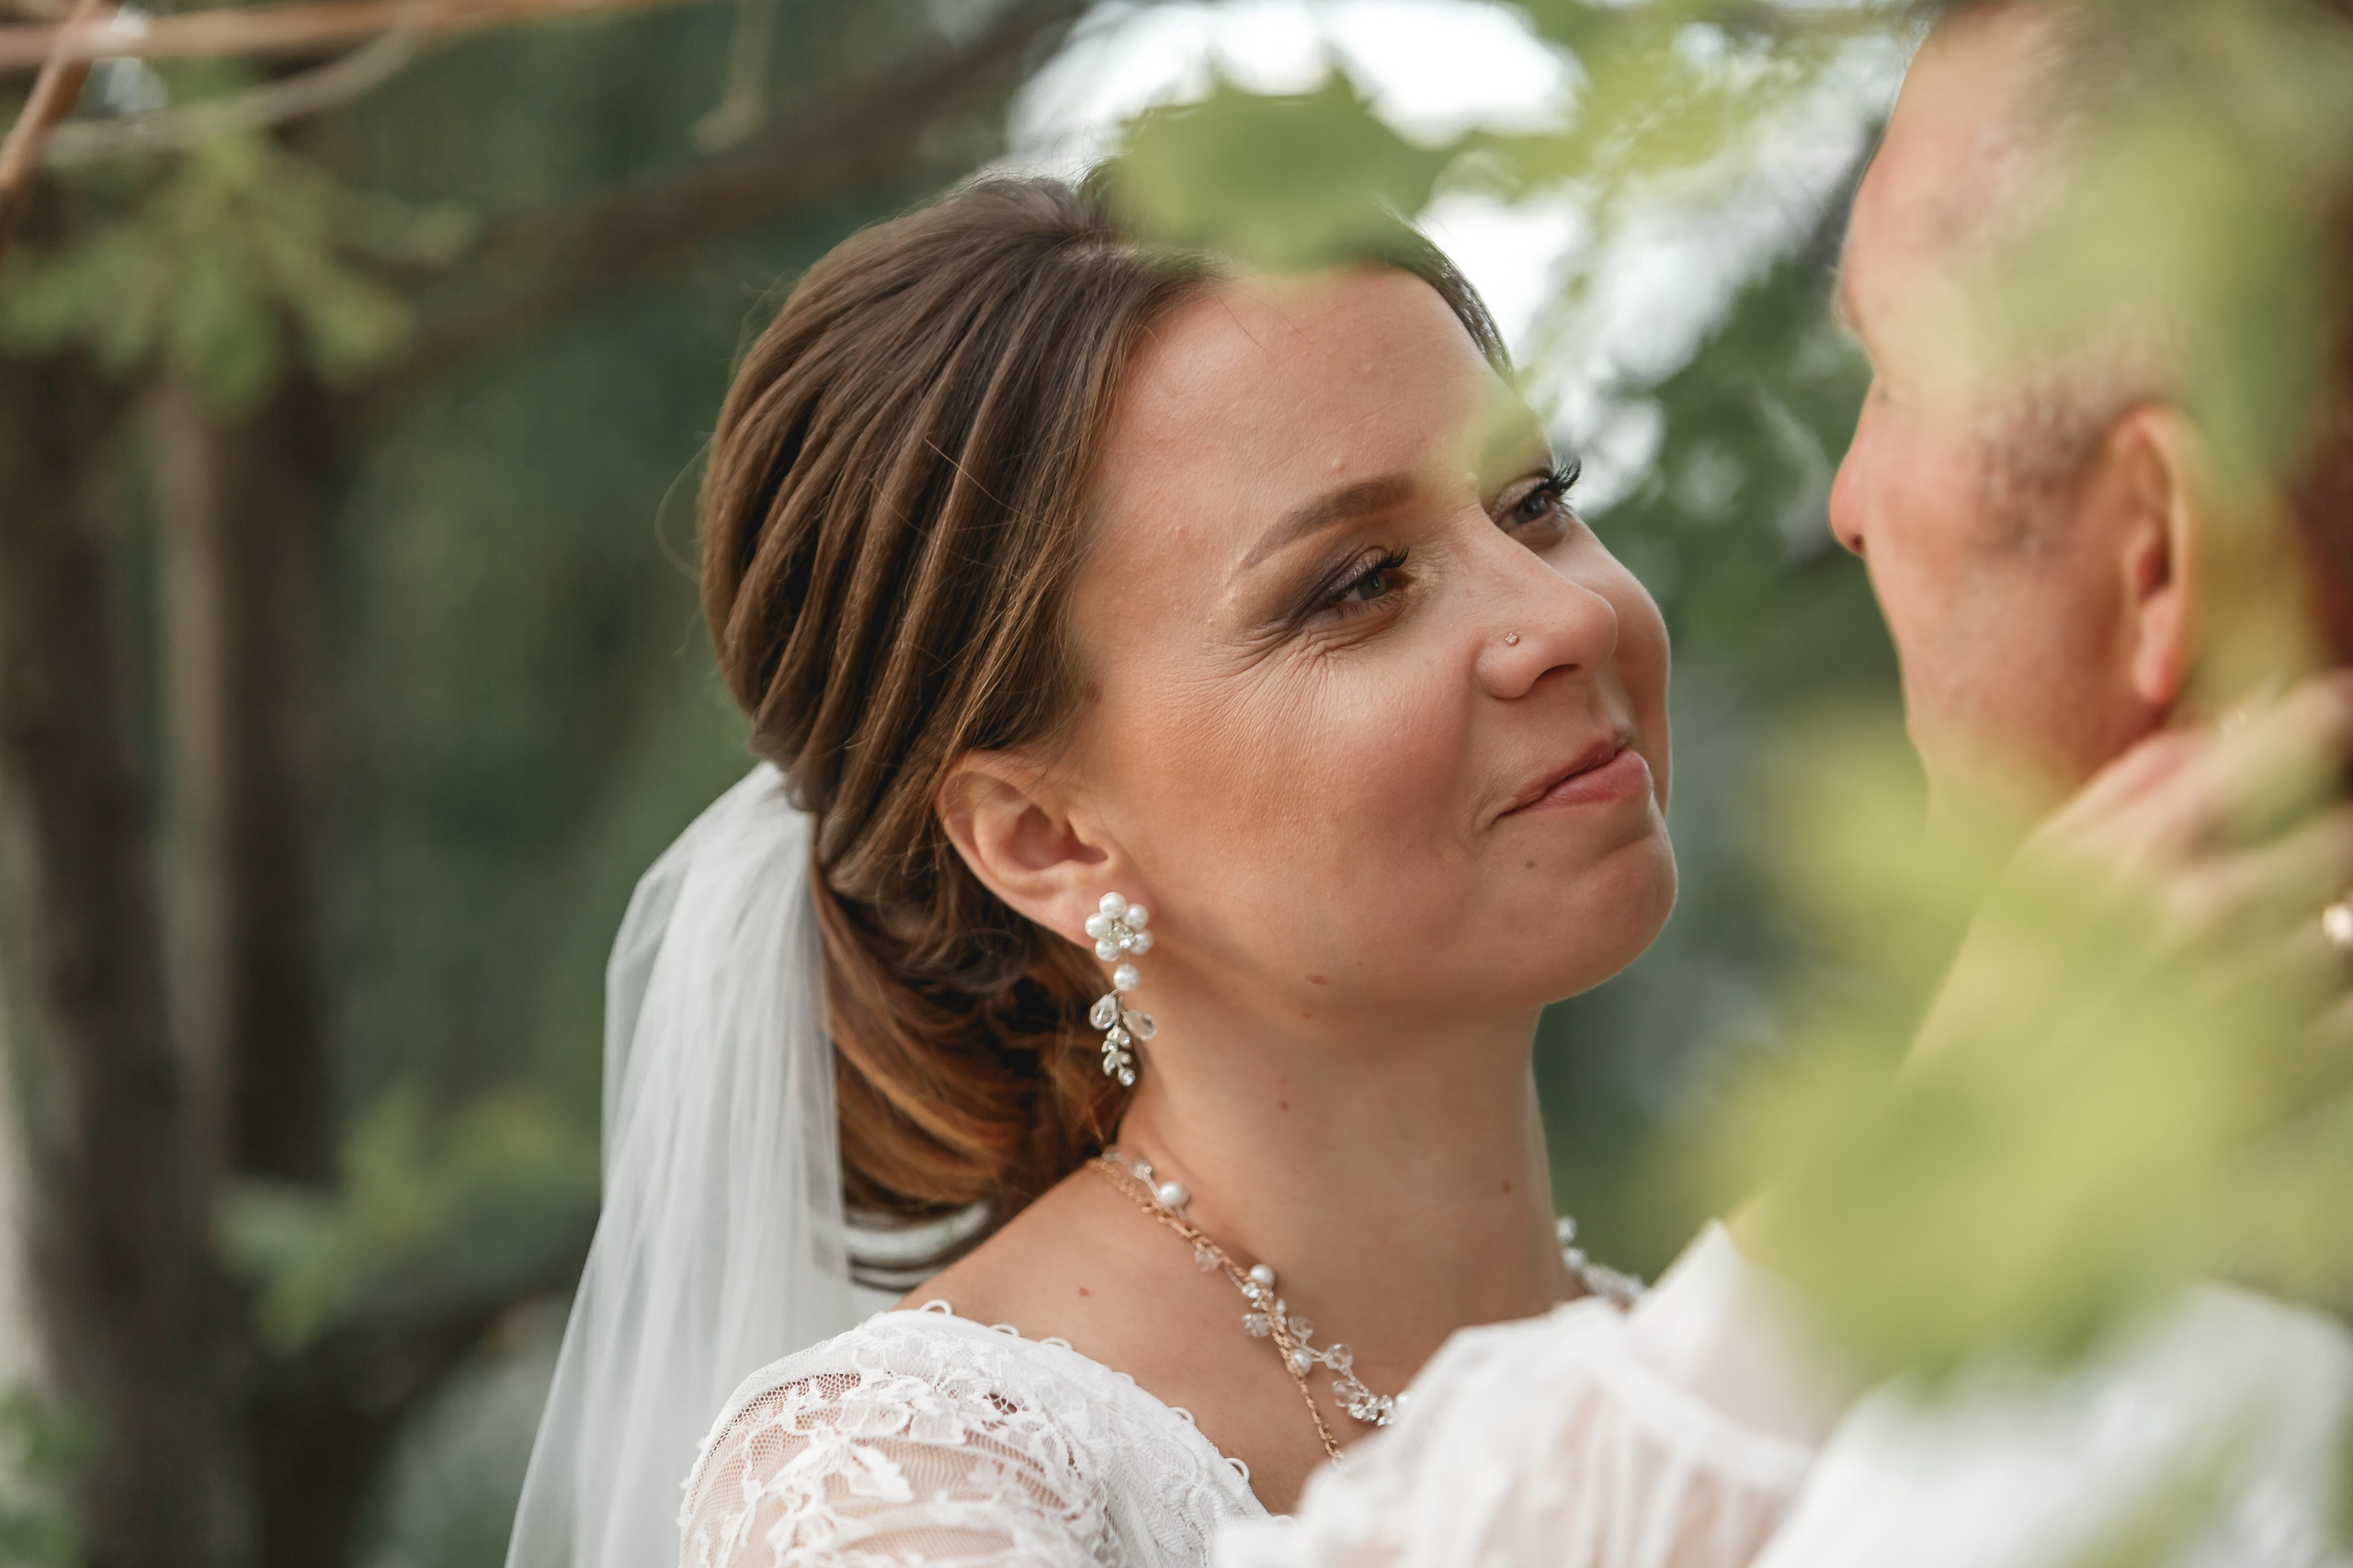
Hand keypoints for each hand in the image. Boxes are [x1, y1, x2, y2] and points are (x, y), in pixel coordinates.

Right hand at [1909, 670, 2352, 1095]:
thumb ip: (2134, 785)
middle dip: (2329, 831)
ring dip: (2328, 925)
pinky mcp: (2283, 1076)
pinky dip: (2333, 1001)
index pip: (2308, 739)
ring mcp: (2254, 994)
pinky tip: (2279, 1005)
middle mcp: (2213, 906)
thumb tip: (2219, 728)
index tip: (2338, 725)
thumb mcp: (2033, 861)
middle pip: (2350, 830)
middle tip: (2289, 853)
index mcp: (2150, 841)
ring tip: (2264, 943)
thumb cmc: (1996, 993)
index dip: (2338, 723)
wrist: (1976, 1136)